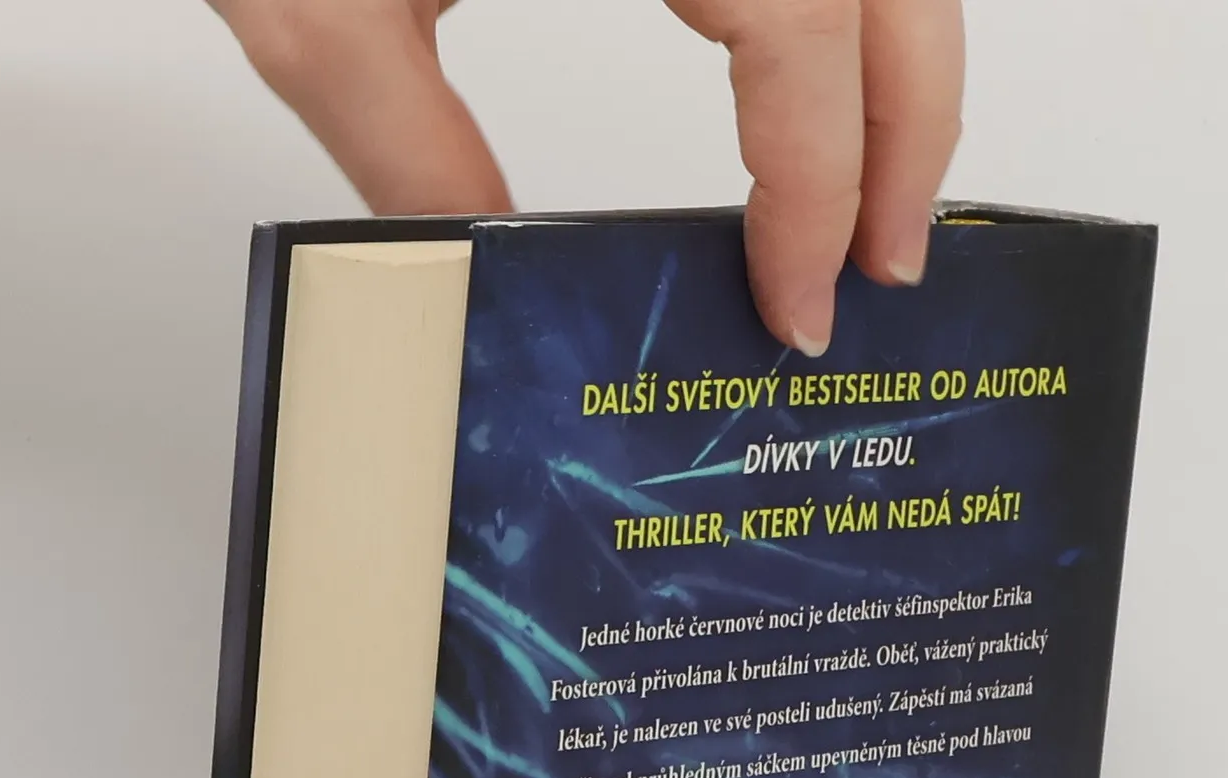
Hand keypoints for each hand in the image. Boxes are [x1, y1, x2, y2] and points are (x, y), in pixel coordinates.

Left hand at [213, 0, 963, 356]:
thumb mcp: (320, 1)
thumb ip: (413, 152)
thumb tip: (497, 272)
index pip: (803, 36)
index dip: (820, 184)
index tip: (798, 298)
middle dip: (907, 135)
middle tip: (883, 269)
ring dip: (893, 61)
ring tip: (867, 188)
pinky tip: (814, 68)